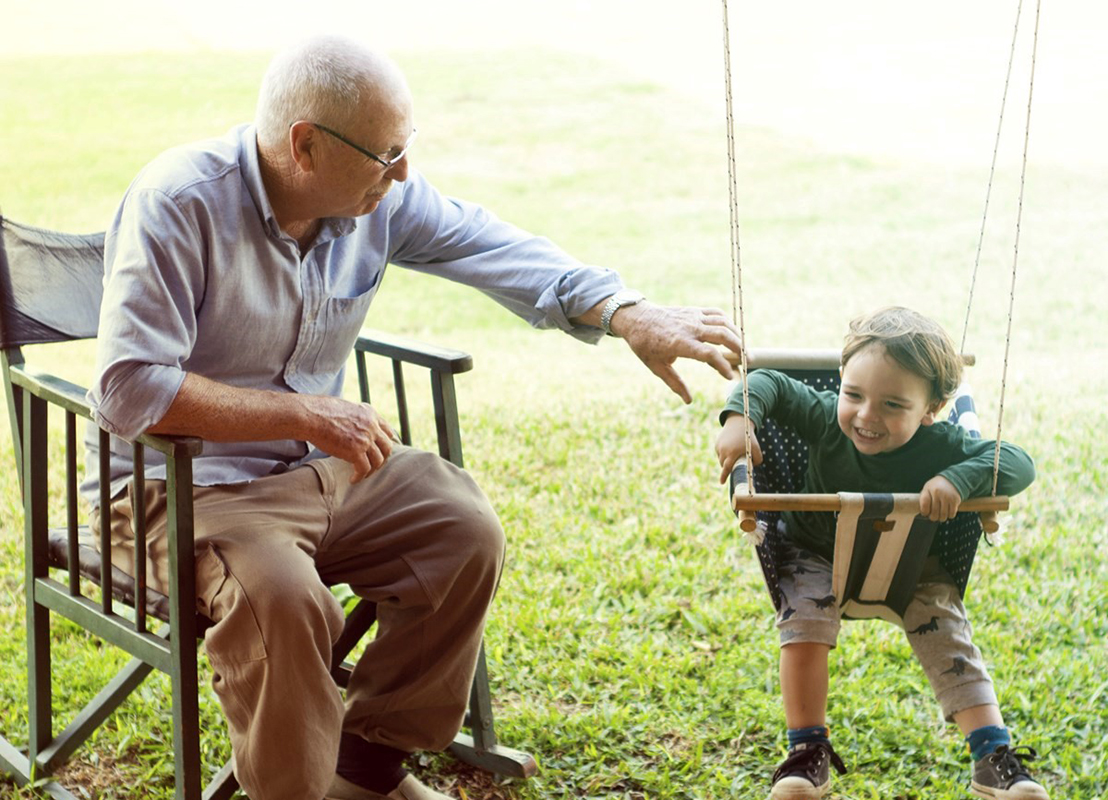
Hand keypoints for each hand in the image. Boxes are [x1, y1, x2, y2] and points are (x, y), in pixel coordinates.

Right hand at [300, 396, 398, 482]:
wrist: (310, 416)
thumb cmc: (320, 410)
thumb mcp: (346, 407)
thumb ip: (356, 416)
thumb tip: (354, 424)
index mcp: (370, 414)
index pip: (388, 431)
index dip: (385, 443)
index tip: (380, 451)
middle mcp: (371, 426)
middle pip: (387, 448)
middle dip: (382, 459)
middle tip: (374, 466)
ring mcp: (365, 439)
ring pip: (378, 461)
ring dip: (372, 470)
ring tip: (363, 475)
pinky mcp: (355, 451)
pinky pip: (364, 469)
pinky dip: (359, 477)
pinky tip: (353, 480)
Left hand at [610, 303, 743, 403]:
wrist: (637, 319)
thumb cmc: (645, 345)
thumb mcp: (656, 367)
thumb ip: (675, 383)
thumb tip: (689, 401)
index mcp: (680, 343)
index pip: (709, 354)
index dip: (723, 365)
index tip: (731, 377)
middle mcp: (690, 328)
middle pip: (723, 335)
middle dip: (739, 348)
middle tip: (748, 362)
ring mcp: (693, 317)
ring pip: (723, 323)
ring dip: (737, 335)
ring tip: (744, 349)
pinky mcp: (694, 311)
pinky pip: (716, 314)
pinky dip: (728, 322)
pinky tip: (732, 333)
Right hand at [715, 414, 762, 483]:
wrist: (738, 422)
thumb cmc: (748, 437)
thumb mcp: (756, 448)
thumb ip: (757, 460)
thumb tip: (752, 467)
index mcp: (733, 452)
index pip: (727, 468)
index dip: (724, 476)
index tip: (722, 483)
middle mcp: (724, 450)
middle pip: (724, 465)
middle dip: (728, 467)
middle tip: (735, 463)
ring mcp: (719, 447)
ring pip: (721, 459)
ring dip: (726, 460)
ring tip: (734, 453)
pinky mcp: (717, 443)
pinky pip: (719, 453)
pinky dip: (724, 453)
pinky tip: (730, 447)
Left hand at [920, 475, 961, 521]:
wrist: (951, 480)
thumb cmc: (936, 487)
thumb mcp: (927, 489)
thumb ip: (923, 499)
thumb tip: (923, 513)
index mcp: (929, 490)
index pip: (924, 506)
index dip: (924, 512)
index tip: (925, 513)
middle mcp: (938, 493)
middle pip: (934, 512)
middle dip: (933, 517)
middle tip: (933, 517)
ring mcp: (947, 497)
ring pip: (943, 515)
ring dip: (941, 518)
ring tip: (940, 516)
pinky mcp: (955, 500)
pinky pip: (952, 514)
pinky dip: (949, 516)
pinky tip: (947, 513)